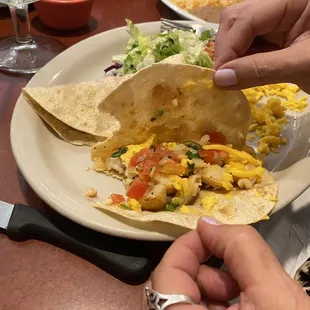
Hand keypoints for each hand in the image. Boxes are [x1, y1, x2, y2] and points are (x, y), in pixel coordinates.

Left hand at [151, 218, 309, 308]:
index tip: (211, 234)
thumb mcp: (277, 298)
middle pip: (175, 287)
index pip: (166, 275)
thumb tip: (208, 223)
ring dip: (216, 290)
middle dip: (207, 272)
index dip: (188, 247)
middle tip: (238, 275)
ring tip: (250, 297)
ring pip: (188, 301)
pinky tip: (247, 308)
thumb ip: (242, 249)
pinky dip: (220, 305)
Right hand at [213, 0, 309, 92]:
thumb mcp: (302, 65)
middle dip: (227, 50)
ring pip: (239, 33)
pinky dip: (243, 62)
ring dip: (233, 58)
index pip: (246, 18)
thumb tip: (220, 80)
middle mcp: (280, 3)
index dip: (228, 48)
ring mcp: (277, 19)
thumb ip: (259, 70)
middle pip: (237, 19)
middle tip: (224, 79)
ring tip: (235, 79)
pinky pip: (250, 46)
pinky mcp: (276, 35)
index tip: (219, 79)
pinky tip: (245, 75)